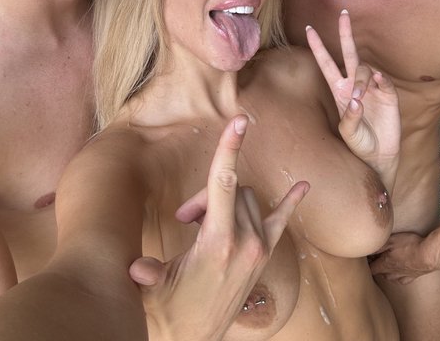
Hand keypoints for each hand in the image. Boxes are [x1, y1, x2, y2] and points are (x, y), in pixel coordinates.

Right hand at [129, 115, 308, 340]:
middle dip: (207, 195)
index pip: (225, 182)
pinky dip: (291, 202)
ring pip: (248, 198)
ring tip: (202, 227)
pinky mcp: (263, 254)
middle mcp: (246, 240)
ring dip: (225, 202)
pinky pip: (281, 220)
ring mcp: (259, 247)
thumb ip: (148, 274)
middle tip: (185, 219)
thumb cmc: (172, 308)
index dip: (230, 148)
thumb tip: (136, 269)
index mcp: (219, 241)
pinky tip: (303, 187)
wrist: (195, 337)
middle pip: (233, 188)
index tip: (239, 121)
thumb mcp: (156, 288)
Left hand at [306, 10, 399, 184]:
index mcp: (339, 90)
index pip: (326, 63)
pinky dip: (380, 80)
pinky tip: (378, 82)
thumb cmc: (359, 143)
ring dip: (361, 79)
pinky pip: (383, 81)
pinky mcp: (388, 95)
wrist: (379, 156)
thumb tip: (357, 98)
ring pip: (365, 69)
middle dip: (345, 34)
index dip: (318, 47)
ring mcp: (372, 88)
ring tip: (361, 95)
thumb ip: (351, 117)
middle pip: (349, 53)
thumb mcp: (348, 133)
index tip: (308, 28)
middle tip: (343, 14)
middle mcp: (354, 85)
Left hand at [370, 231, 439, 283]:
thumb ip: (378, 246)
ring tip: (385, 265)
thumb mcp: (391, 241)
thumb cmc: (410, 245)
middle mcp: (393, 273)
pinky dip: (398, 277)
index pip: (371, 269)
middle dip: (376, 267)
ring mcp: (403, 276)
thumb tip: (367, 250)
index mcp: (386, 264)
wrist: (430, 255)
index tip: (366, 258)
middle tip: (375, 258)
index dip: (367, 264)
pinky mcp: (413, 276)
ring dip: (386, 272)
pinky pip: (402, 280)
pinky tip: (398, 272)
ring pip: (390, 278)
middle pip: (380, 274)